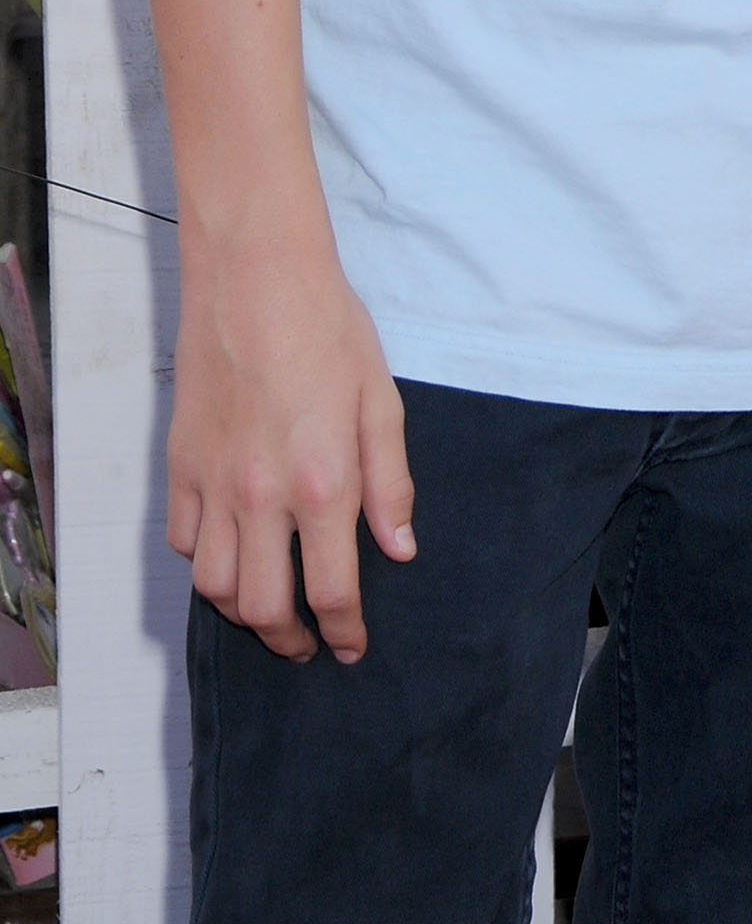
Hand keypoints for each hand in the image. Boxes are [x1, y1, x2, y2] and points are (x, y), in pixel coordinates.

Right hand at [167, 242, 414, 665]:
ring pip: (214, 586)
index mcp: (322, 481)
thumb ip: (390, 483)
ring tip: (269, 610)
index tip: (351, 647)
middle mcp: (262, 494)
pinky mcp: (180, 464)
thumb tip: (399, 549)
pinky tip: (229, 553)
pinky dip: (204, 562)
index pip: (331, 589)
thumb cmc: (328, 328)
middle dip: (289, 640)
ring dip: (243, 611)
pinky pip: (183, 541)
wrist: (256, 276)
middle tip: (309, 644)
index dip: (344, 629)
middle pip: (264, 606)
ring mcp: (214, 482)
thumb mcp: (380, 400)